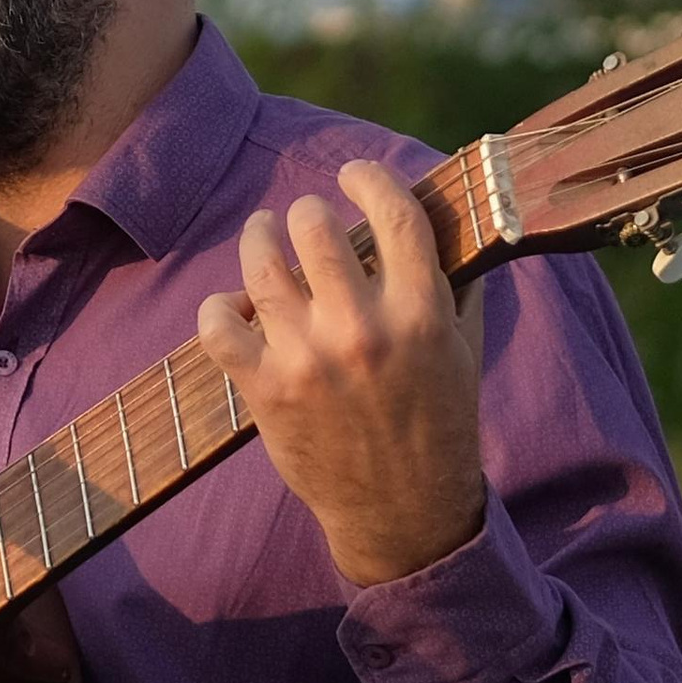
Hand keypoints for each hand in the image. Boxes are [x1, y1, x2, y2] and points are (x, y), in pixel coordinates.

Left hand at [196, 159, 486, 586]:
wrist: (403, 508)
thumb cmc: (438, 420)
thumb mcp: (463, 347)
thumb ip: (452, 281)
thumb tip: (444, 216)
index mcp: (421, 312)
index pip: (393, 213)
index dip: (368, 178)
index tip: (353, 174)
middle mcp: (363, 329)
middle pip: (313, 226)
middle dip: (306, 212)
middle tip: (304, 218)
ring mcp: (309, 359)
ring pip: (261, 264)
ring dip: (257, 239)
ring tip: (262, 235)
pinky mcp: (266, 389)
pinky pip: (218, 325)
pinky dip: (218, 308)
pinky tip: (235, 306)